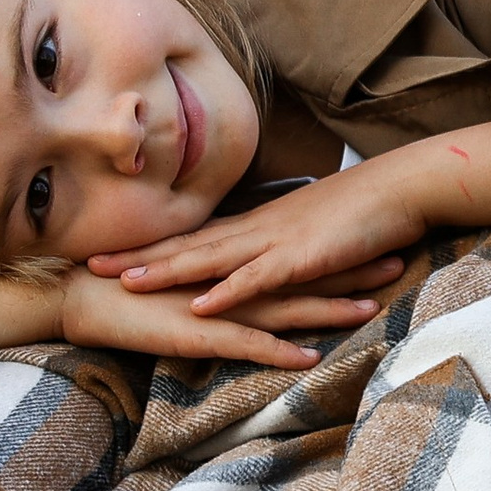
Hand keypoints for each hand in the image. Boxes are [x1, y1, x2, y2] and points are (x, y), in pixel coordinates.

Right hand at [0, 265, 399, 369]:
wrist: (83, 296)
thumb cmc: (140, 289)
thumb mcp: (200, 280)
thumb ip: (234, 280)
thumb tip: (266, 283)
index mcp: (236, 267)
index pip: (297, 257)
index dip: (339, 249)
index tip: (380, 239)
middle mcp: (234, 282)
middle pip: (303, 275)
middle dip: (352, 270)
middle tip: (400, 259)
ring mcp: (219, 307)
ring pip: (285, 306)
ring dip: (328, 308)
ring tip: (371, 307)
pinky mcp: (199, 333)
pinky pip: (245, 344)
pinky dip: (277, 350)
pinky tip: (307, 356)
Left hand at [88, 161, 427, 315]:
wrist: (401, 188)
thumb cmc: (368, 208)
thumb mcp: (319, 226)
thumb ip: (291, 242)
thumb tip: (274, 256)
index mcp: (263, 223)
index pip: (197, 234)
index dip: (154, 244)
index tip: (114, 249)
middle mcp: (260, 229)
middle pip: (189, 243)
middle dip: (138, 255)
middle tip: (88, 263)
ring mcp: (279, 242)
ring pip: (211, 257)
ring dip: (166, 270)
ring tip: (122, 281)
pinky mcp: (305, 257)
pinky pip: (259, 277)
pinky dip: (228, 290)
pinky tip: (200, 302)